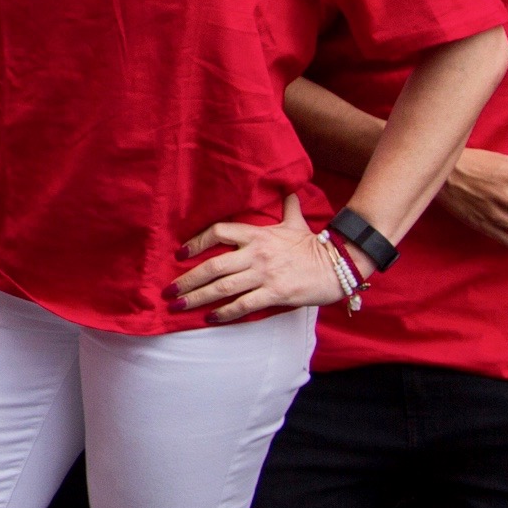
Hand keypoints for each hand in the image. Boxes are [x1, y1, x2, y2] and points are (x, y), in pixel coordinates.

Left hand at [170, 193, 349, 322]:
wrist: (338, 265)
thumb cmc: (313, 246)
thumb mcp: (296, 222)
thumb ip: (286, 206)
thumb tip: (287, 189)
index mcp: (258, 235)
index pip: (219, 232)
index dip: (196, 242)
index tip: (181, 254)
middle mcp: (256, 254)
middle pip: (213, 266)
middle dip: (187, 279)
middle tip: (169, 290)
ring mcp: (265, 275)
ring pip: (223, 288)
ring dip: (197, 298)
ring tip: (178, 306)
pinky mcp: (275, 294)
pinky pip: (243, 305)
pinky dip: (224, 313)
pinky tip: (209, 318)